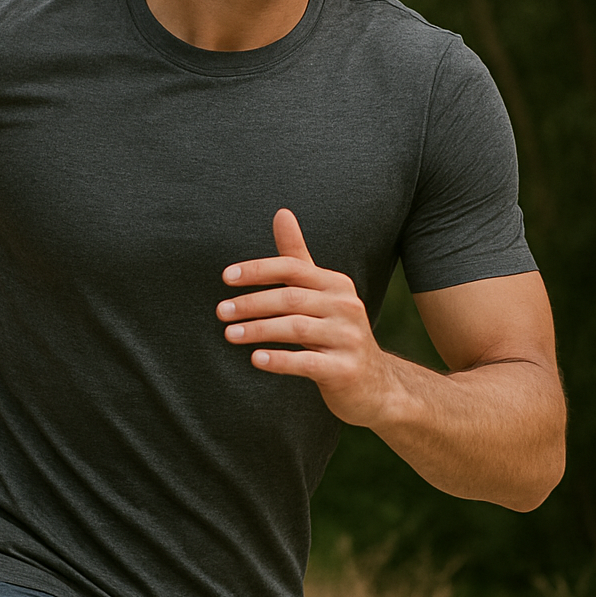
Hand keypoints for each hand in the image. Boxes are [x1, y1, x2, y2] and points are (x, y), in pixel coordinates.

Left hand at [218, 208, 392, 426]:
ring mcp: (348, 339)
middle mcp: (346, 307)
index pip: (293, 268)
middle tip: (220, 311)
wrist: (375, 384)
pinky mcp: (345, 370)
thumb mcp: (322, 294)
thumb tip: (281, 212)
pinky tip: (256, 360)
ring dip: (258, 330)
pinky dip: (280, 360)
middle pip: (291, 299)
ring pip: (296, 329)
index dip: (258, 270)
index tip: (226, 277)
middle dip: (251, 303)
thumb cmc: (336, 333)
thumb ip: (298, 258)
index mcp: (336, 285)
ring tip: (229, 334)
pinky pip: (308, 362)